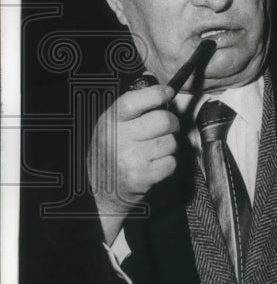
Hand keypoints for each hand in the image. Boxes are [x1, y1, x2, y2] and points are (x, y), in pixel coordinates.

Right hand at [86, 84, 179, 243]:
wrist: (98, 192)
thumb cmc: (110, 154)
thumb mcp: (111, 126)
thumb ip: (134, 108)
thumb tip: (163, 90)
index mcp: (109, 121)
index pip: (135, 100)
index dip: (157, 93)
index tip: (168, 93)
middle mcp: (118, 138)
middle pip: (164, 120)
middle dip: (172, 123)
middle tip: (166, 129)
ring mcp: (130, 159)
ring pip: (171, 142)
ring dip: (169, 146)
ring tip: (154, 151)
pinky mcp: (141, 177)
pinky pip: (171, 162)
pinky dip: (168, 164)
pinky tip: (154, 166)